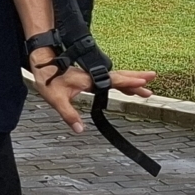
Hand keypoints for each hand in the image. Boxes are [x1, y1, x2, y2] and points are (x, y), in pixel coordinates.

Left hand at [33, 58, 155, 132]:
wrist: (41, 64)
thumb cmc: (48, 80)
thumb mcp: (56, 100)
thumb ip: (69, 115)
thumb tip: (80, 129)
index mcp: (89, 80)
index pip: (112, 80)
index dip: (127, 81)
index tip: (142, 81)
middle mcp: (93, 76)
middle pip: (120, 76)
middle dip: (136, 77)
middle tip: (153, 78)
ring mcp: (92, 76)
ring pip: (116, 77)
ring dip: (131, 81)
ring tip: (146, 87)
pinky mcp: (90, 77)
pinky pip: (110, 79)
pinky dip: (121, 82)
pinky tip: (126, 87)